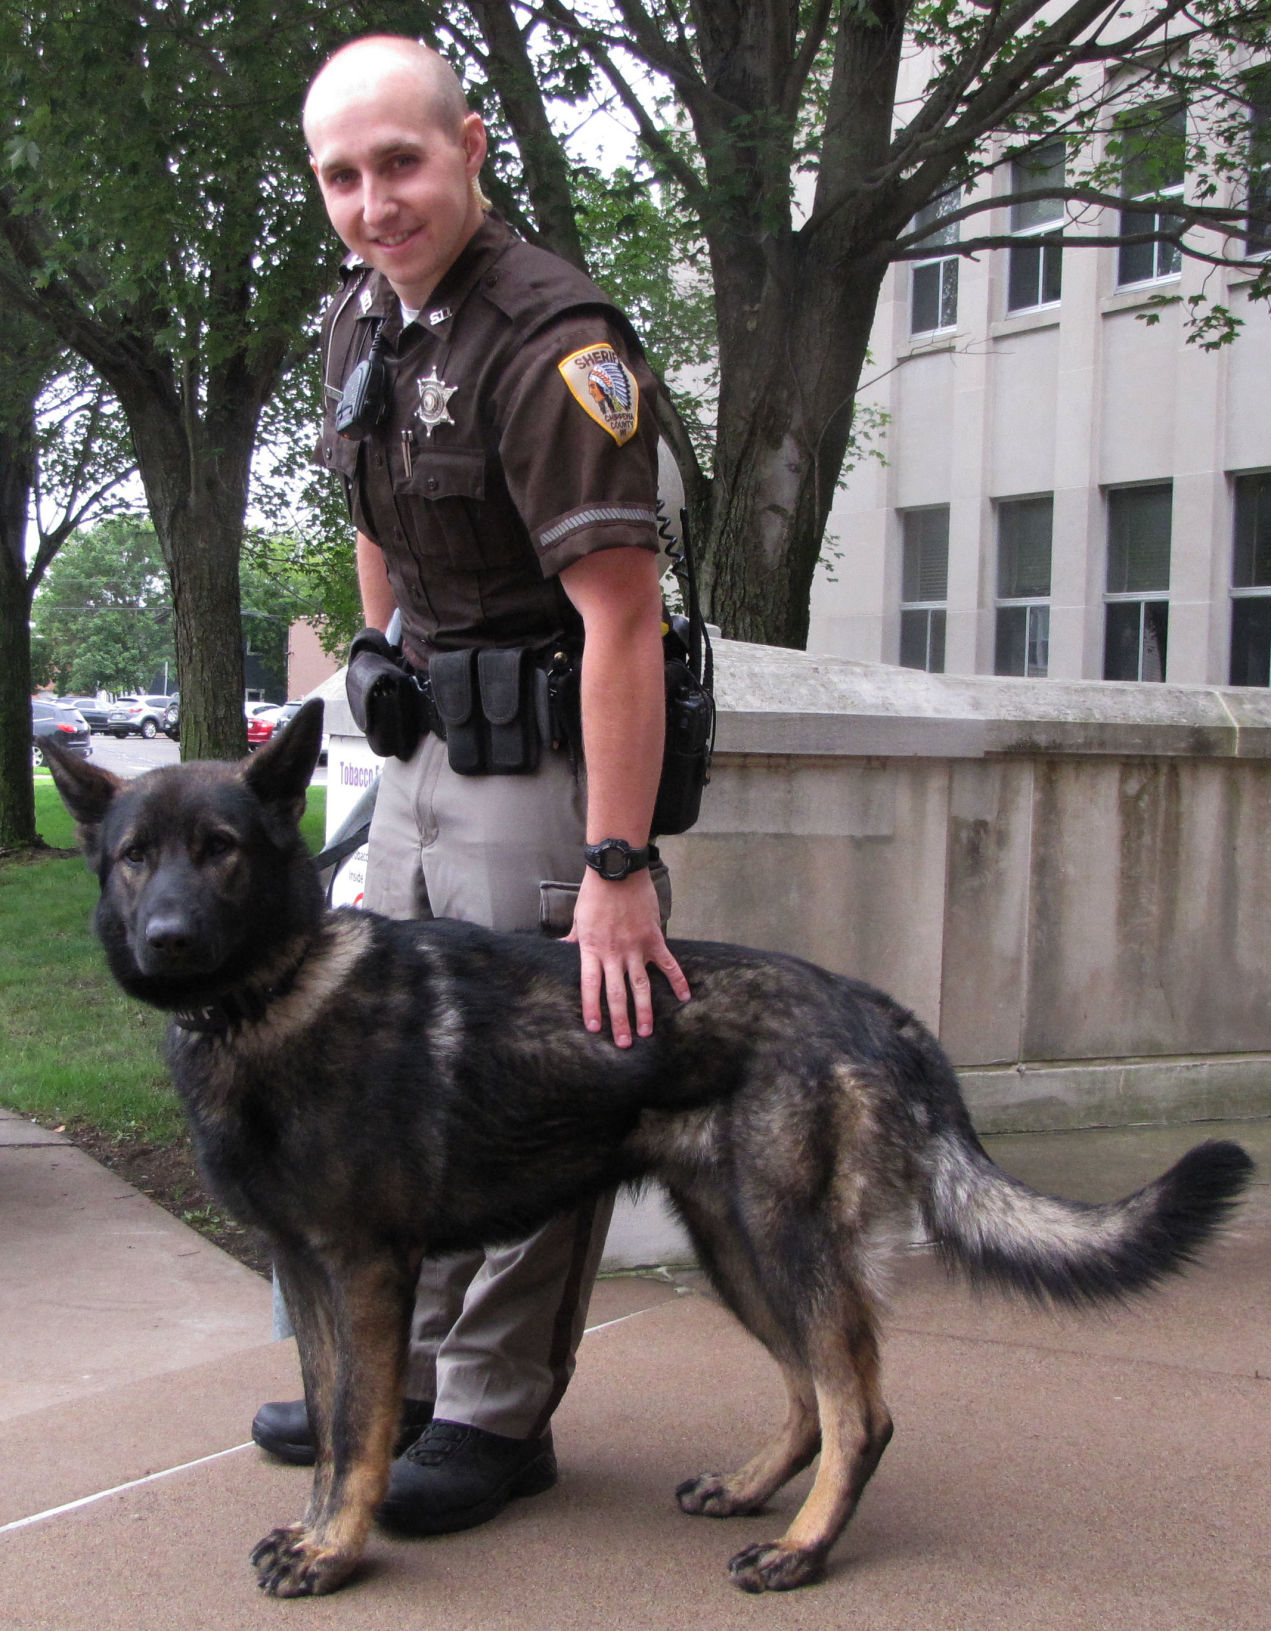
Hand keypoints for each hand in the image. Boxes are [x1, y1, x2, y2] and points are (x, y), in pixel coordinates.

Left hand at [567, 867, 690, 1046]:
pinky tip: (685, 997)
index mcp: (592, 949)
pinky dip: (677, 981)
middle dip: (620, 1021)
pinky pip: (668, 964)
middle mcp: (613, 954)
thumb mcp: (578, 918)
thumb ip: (573, 939)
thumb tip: (561, 950)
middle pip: (616, 994)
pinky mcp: (654, 939)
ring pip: (641, 987)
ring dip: (644, 1011)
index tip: (595, 1029)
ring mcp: (635, 948)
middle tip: (624, 1043)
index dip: (592, 1009)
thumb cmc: (595, 893)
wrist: (617, 871)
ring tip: (646, 1032)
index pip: (590, 987)